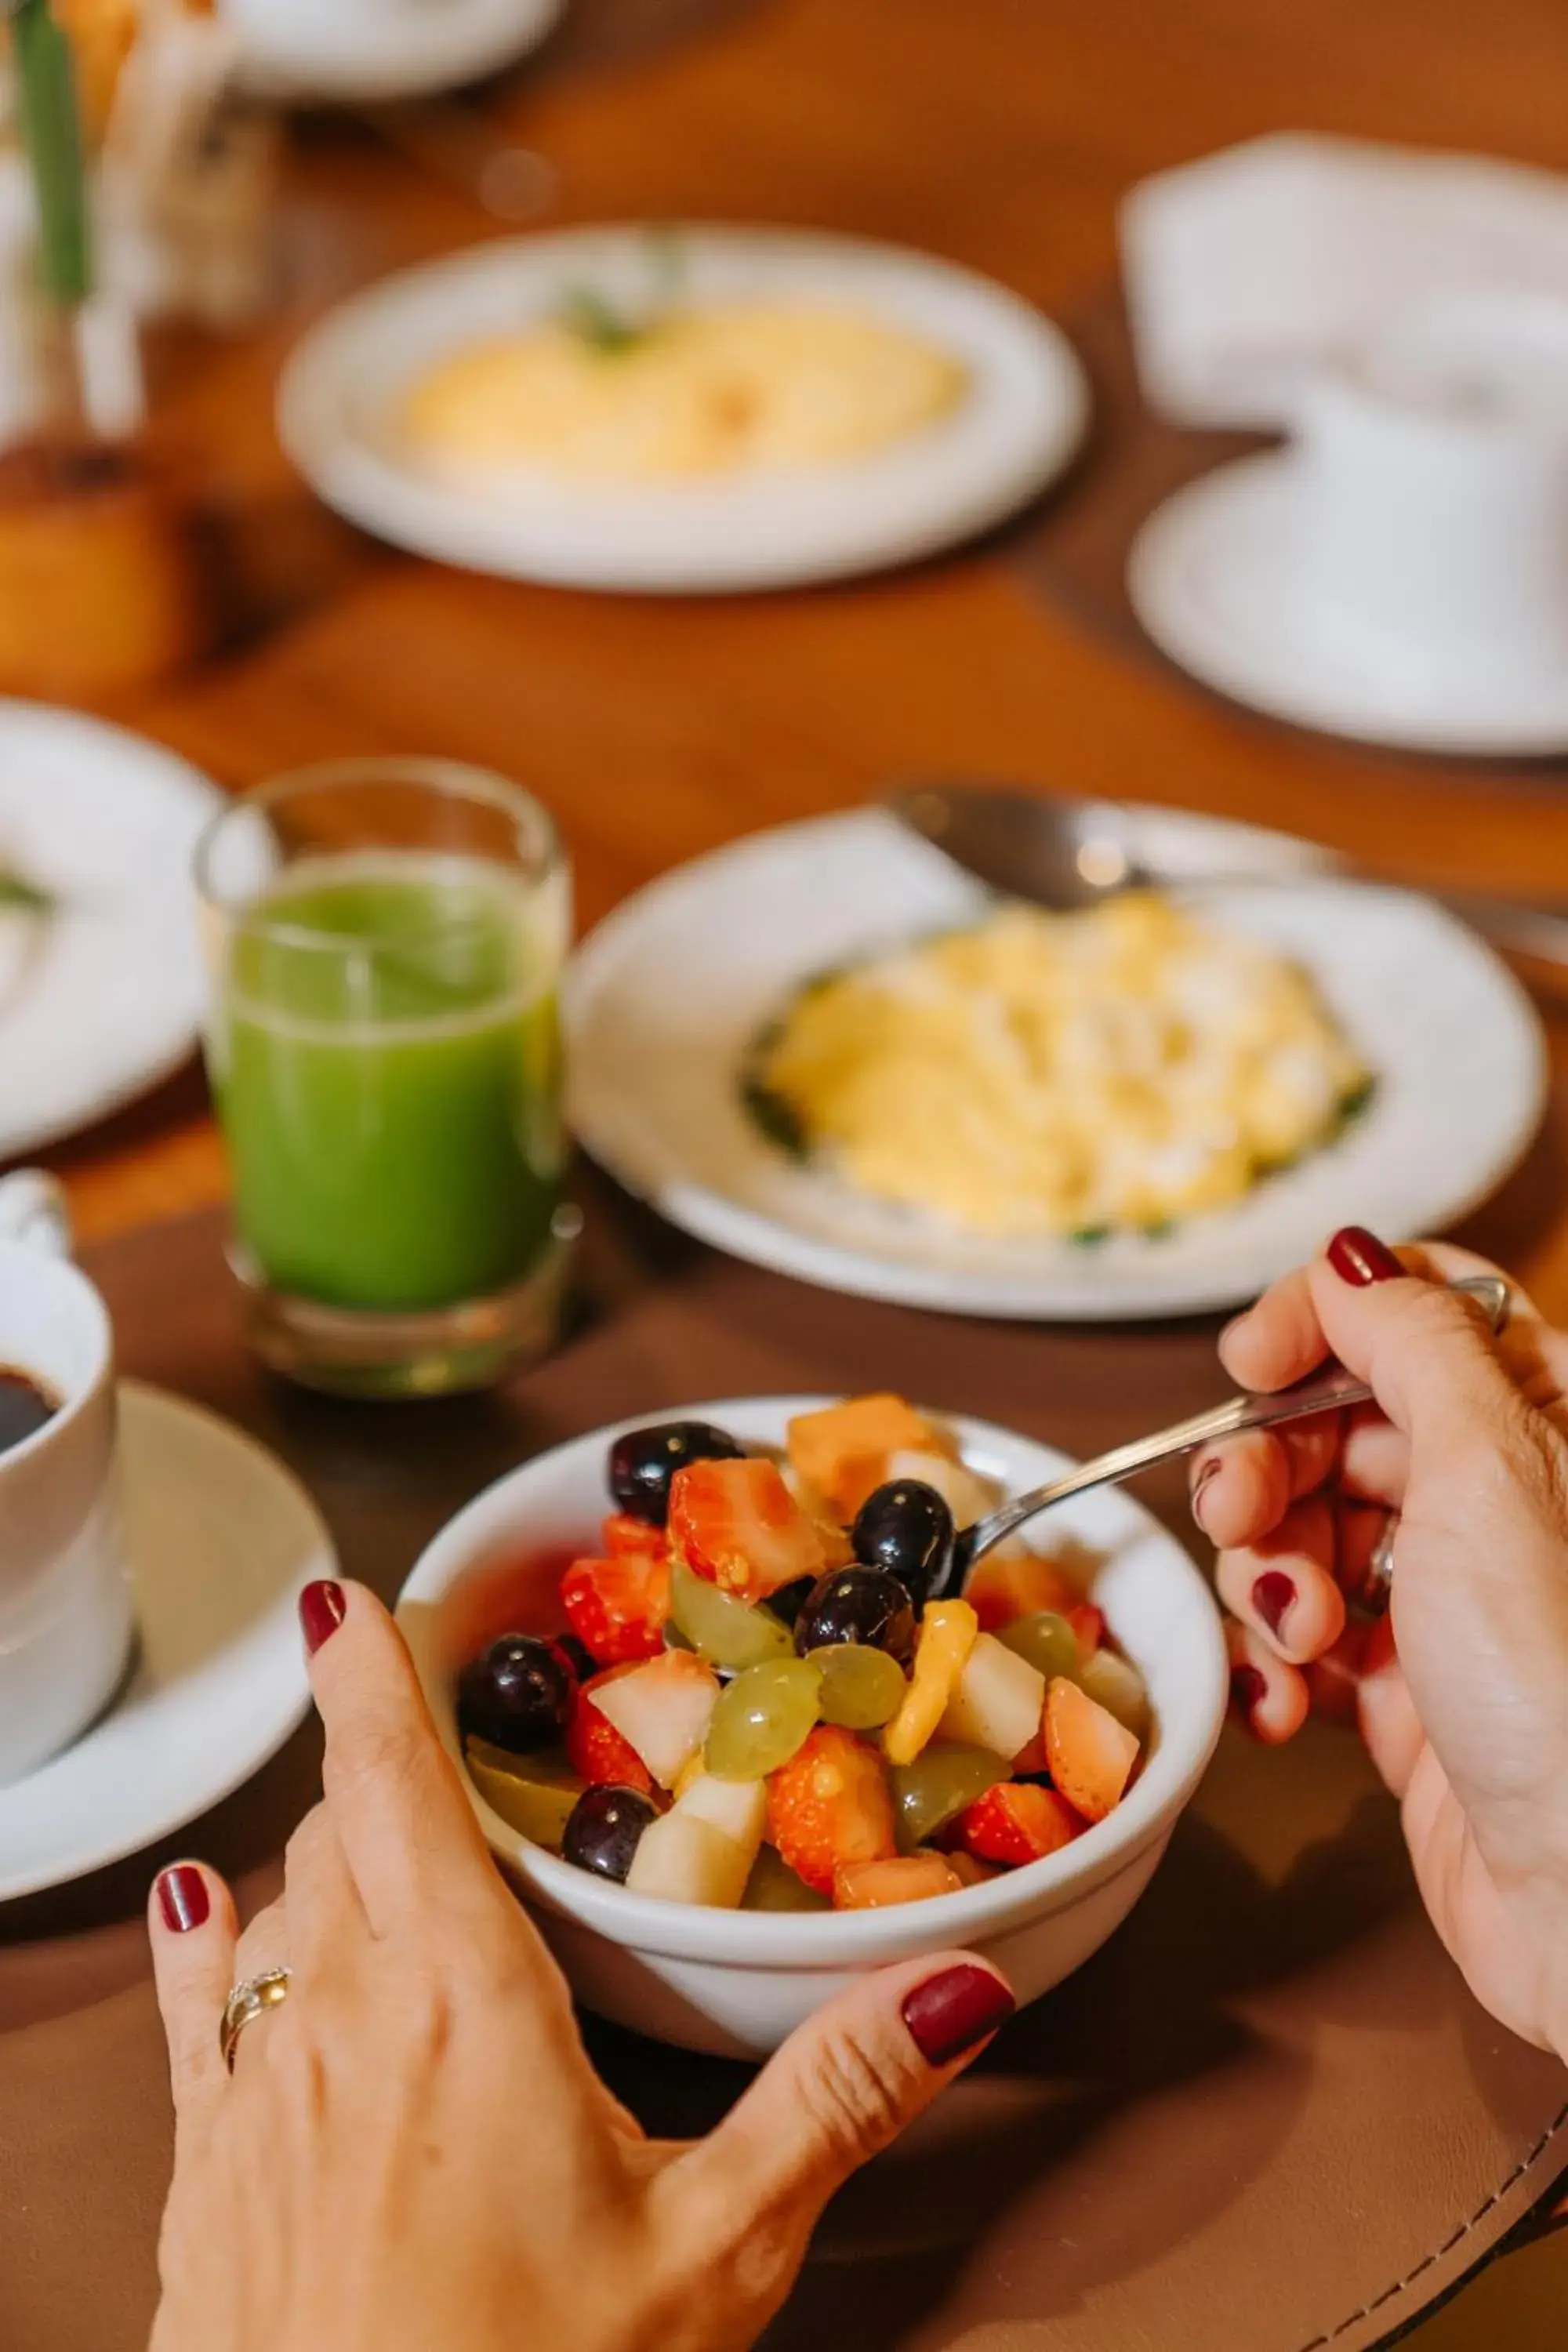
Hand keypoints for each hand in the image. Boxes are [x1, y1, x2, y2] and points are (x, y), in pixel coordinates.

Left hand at [146, 1582, 1013, 2351]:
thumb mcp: (716, 2249)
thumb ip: (834, 2097)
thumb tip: (954, 1983)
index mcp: (460, 1996)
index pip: (391, 1773)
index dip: (365, 1668)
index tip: (349, 1594)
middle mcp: (336, 2012)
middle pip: (340, 1825)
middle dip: (383, 1765)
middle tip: (438, 1733)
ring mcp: (251, 2090)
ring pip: (281, 1904)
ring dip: (329, 1855)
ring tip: (383, 1840)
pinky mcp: (203, 2172)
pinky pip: (196, 2004)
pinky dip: (212, 1936)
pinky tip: (200, 1908)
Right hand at [1191, 1226, 1567, 2063]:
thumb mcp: (1489, 1469)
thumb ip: (1413, 1342)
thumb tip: (1352, 1254)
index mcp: (1544, 1418)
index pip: (1418, 1309)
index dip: (1323, 1319)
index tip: (1248, 1363)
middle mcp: (1500, 1498)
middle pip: (1337, 1422)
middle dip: (1265, 1462)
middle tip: (1240, 1515)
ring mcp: (1450, 1600)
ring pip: (1304, 1531)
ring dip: (1265, 1577)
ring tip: (1291, 1636)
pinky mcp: (1409, 1696)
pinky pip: (1303, 1640)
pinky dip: (1273, 1663)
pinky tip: (1285, 1700)